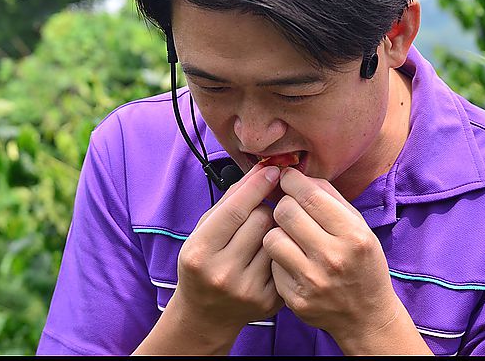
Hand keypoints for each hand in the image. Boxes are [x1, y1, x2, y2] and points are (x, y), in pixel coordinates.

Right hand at [170, 163, 284, 335]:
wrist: (205, 315)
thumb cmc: (203, 263)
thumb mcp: (202, 231)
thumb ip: (229, 201)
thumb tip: (260, 171)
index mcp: (199, 253)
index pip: (235, 210)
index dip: (257, 185)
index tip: (272, 169)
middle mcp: (223, 273)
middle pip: (261, 220)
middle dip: (264, 207)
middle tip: (258, 211)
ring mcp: (247, 289)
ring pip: (277, 237)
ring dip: (274, 227)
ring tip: (260, 234)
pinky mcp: (268, 301)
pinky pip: (284, 258)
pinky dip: (281, 249)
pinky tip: (269, 252)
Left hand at [262, 167, 399, 345]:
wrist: (366, 317)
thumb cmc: (361, 263)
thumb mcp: (359, 226)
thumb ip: (329, 197)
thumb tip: (296, 175)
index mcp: (353, 235)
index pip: (309, 195)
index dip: (291, 180)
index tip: (286, 178)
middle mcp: (333, 258)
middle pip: (285, 212)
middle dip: (283, 204)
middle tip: (289, 208)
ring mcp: (312, 281)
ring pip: (271, 237)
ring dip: (277, 232)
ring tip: (290, 236)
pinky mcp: (295, 299)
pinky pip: (272, 264)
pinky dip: (278, 258)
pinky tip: (292, 261)